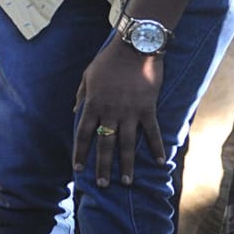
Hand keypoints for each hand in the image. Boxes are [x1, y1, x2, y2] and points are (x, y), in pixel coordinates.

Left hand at [72, 40, 164, 186]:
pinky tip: (160, 162)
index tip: (77, 169)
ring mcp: (130, 112)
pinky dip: (156, 147)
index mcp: (93, 104)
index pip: (83, 134)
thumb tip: (74, 111)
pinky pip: (152, 132)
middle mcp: (110, 112)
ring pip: (126, 144)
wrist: (135, 48)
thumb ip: (81, 95)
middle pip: (104, 144)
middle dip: (103, 166)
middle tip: (103, 185)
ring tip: (126, 182)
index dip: (80, 153)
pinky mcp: (148, 109)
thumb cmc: (108, 60)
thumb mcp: (87, 76)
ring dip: (127, 165)